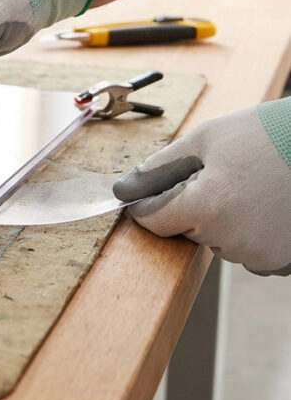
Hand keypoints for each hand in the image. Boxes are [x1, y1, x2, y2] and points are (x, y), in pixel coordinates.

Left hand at [113, 100, 290, 275]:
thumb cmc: (268, 135)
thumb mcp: (205, 139)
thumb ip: (158, 168)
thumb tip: (124, 190)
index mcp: (206, 209)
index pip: (152, 221)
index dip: (150, 201)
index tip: (161, 186)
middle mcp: (232, 242)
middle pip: (187, 229)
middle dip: (194, 204)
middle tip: (225, 173)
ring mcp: (261, 257)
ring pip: (218, 240)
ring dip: (224, 218)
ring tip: (253, 185)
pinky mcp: (282, 264)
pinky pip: (249, 250)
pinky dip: (251, 231)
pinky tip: (269, 204)